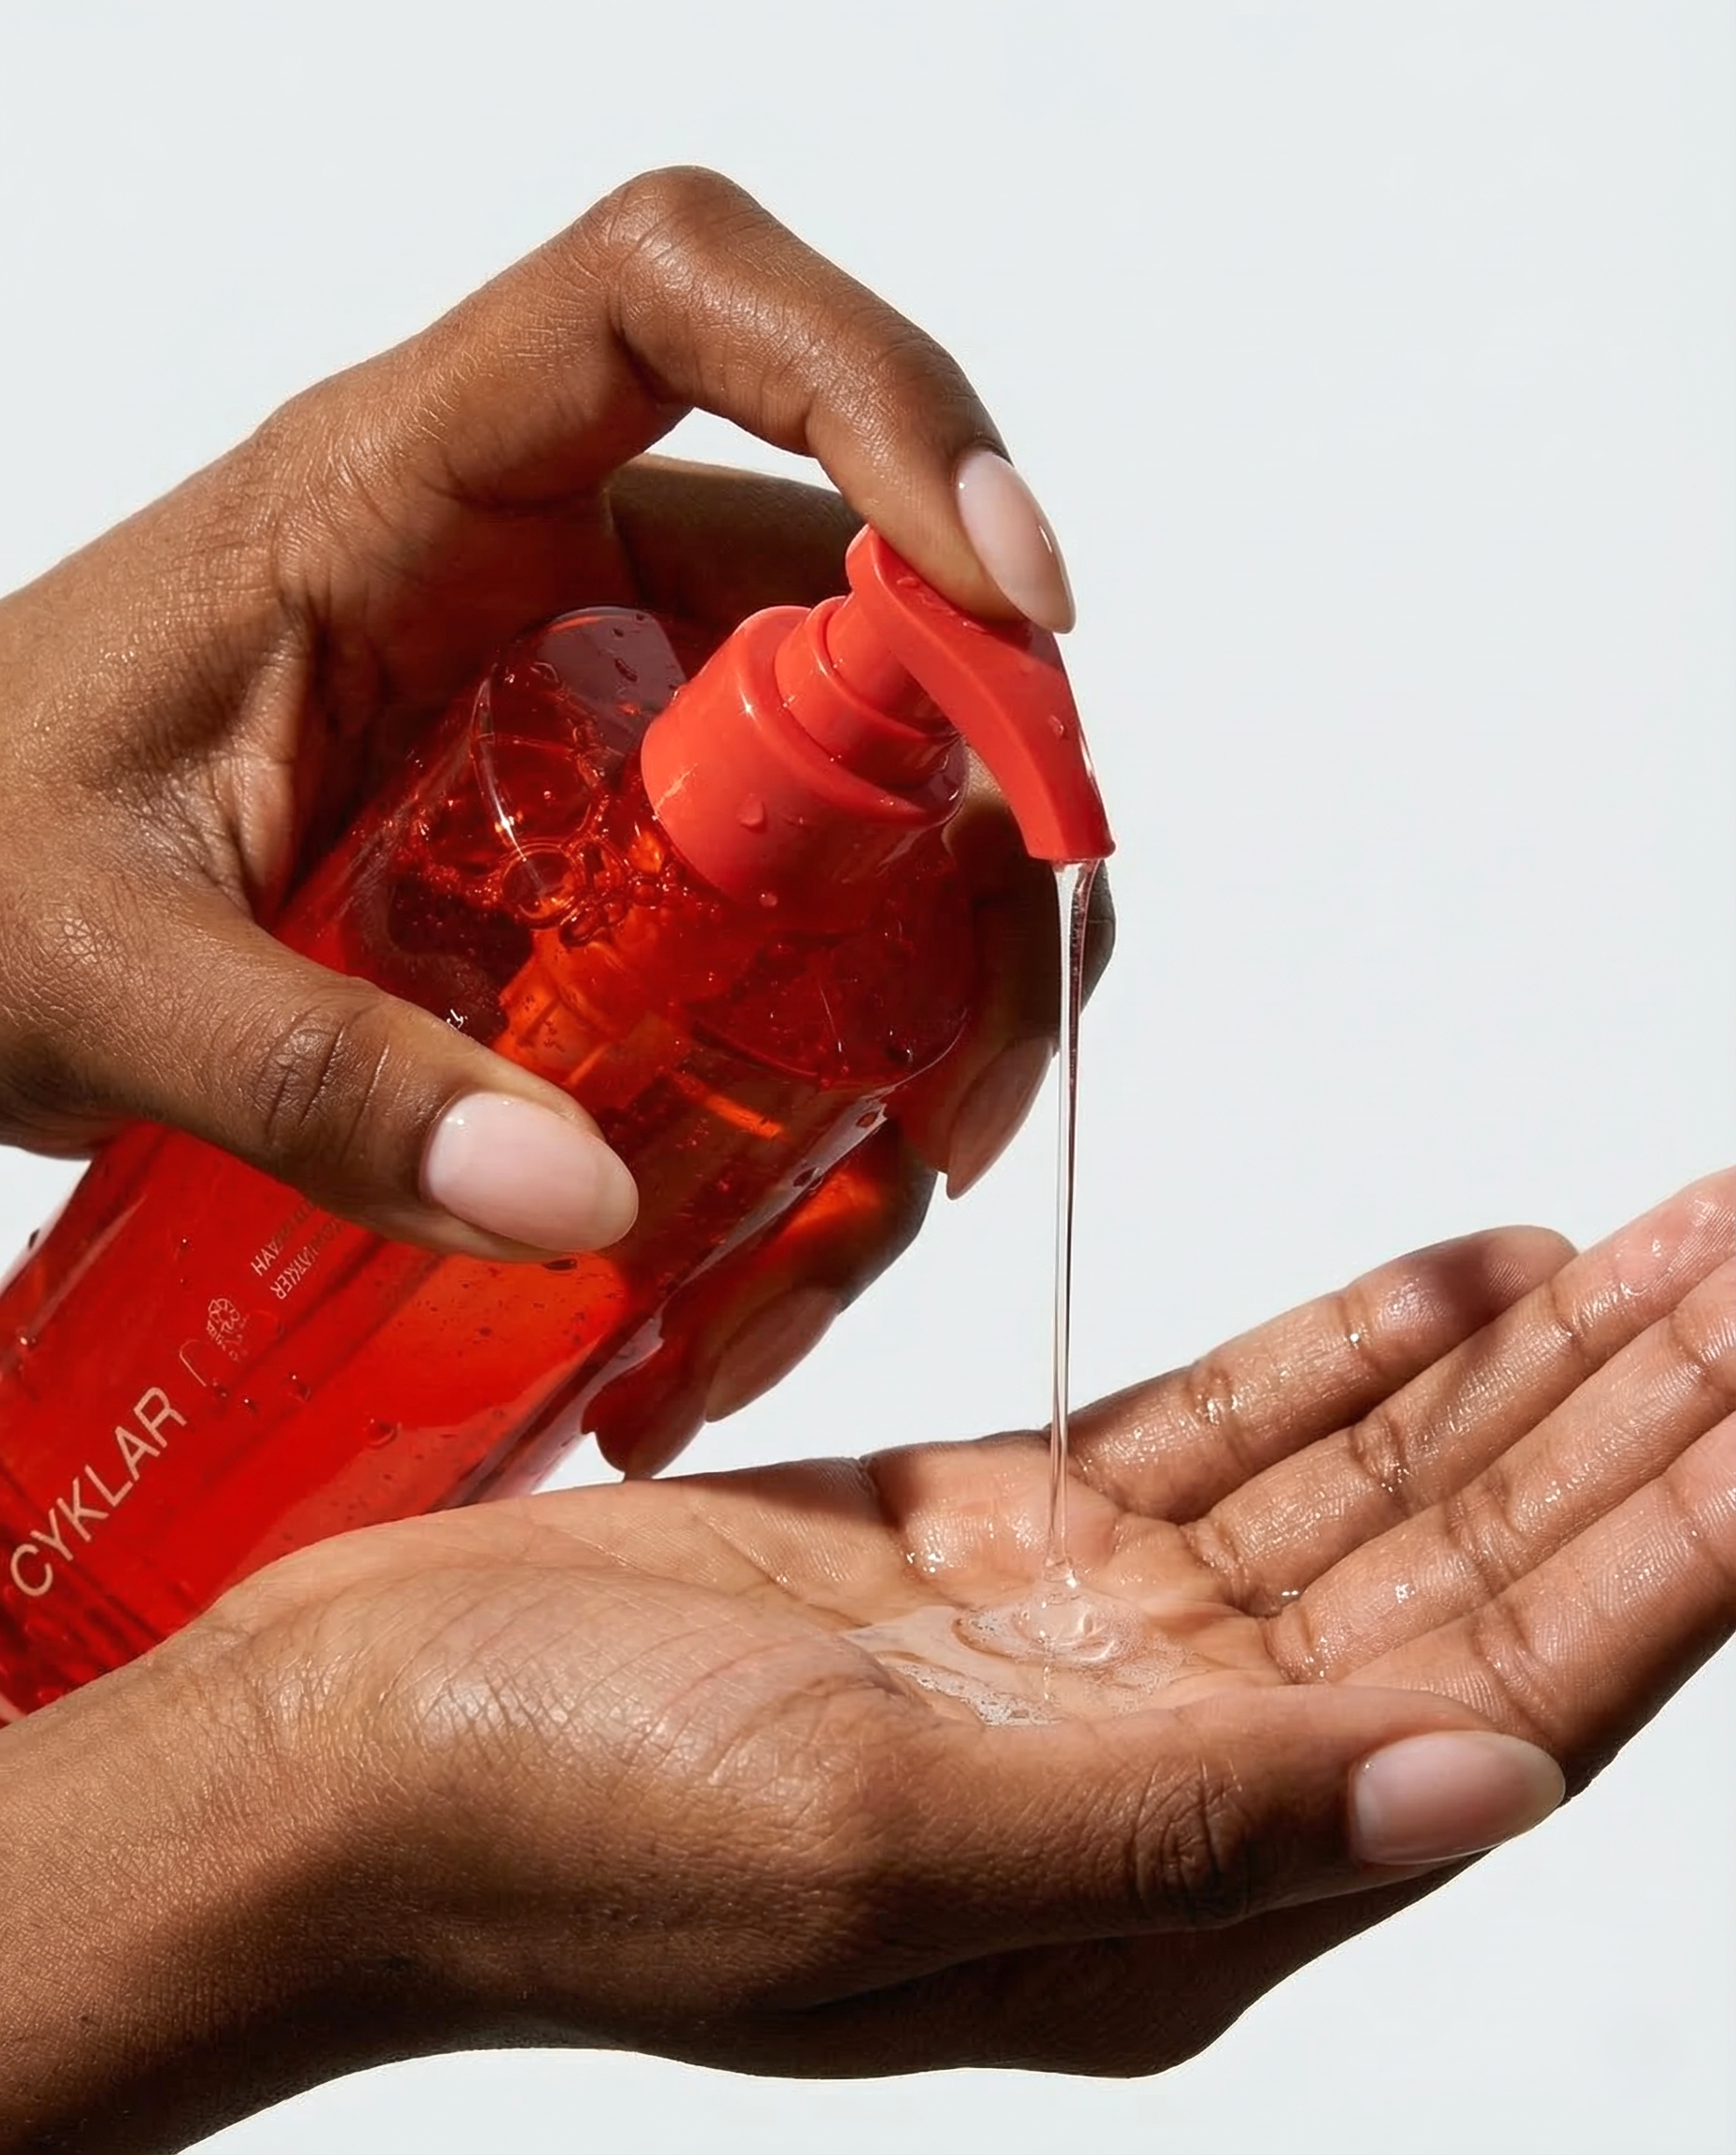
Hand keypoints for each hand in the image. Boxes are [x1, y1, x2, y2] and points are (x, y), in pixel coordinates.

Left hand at [0, 168, 1100, 1469]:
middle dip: (980, 793)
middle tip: (991, 1035)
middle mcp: (530, 565)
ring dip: (934, 954)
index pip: (672, 296)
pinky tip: (815, 1173)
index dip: (881, 389)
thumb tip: (582, 1206)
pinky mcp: (600, 828)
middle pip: (851, 585)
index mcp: (395, 495)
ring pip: (860, 759)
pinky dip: (846, 1021)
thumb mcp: (92, 974)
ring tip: (907, 1165)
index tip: (1011, 595)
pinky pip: (794, 880)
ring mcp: (584, 700)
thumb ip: (308, 1081)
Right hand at [10, 1169, 1729, 2147]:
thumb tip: (1479, 1789)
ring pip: (1364, 1487)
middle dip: (1636, 1419)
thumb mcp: (880, 1849)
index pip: (1498, 1698)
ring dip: (1519, 1369)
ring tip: (1666, 1249)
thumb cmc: (551, 1837)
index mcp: (1168, 1888)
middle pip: (1463, 1571)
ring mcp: (1075, 1642)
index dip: (1667, 1545)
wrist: (339, 1758)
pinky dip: (1344, 1350)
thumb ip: (1196, 1816)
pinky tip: (1458, 1281)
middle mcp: (1157, 1767)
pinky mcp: (984, 1543)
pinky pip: (1217, 1434)